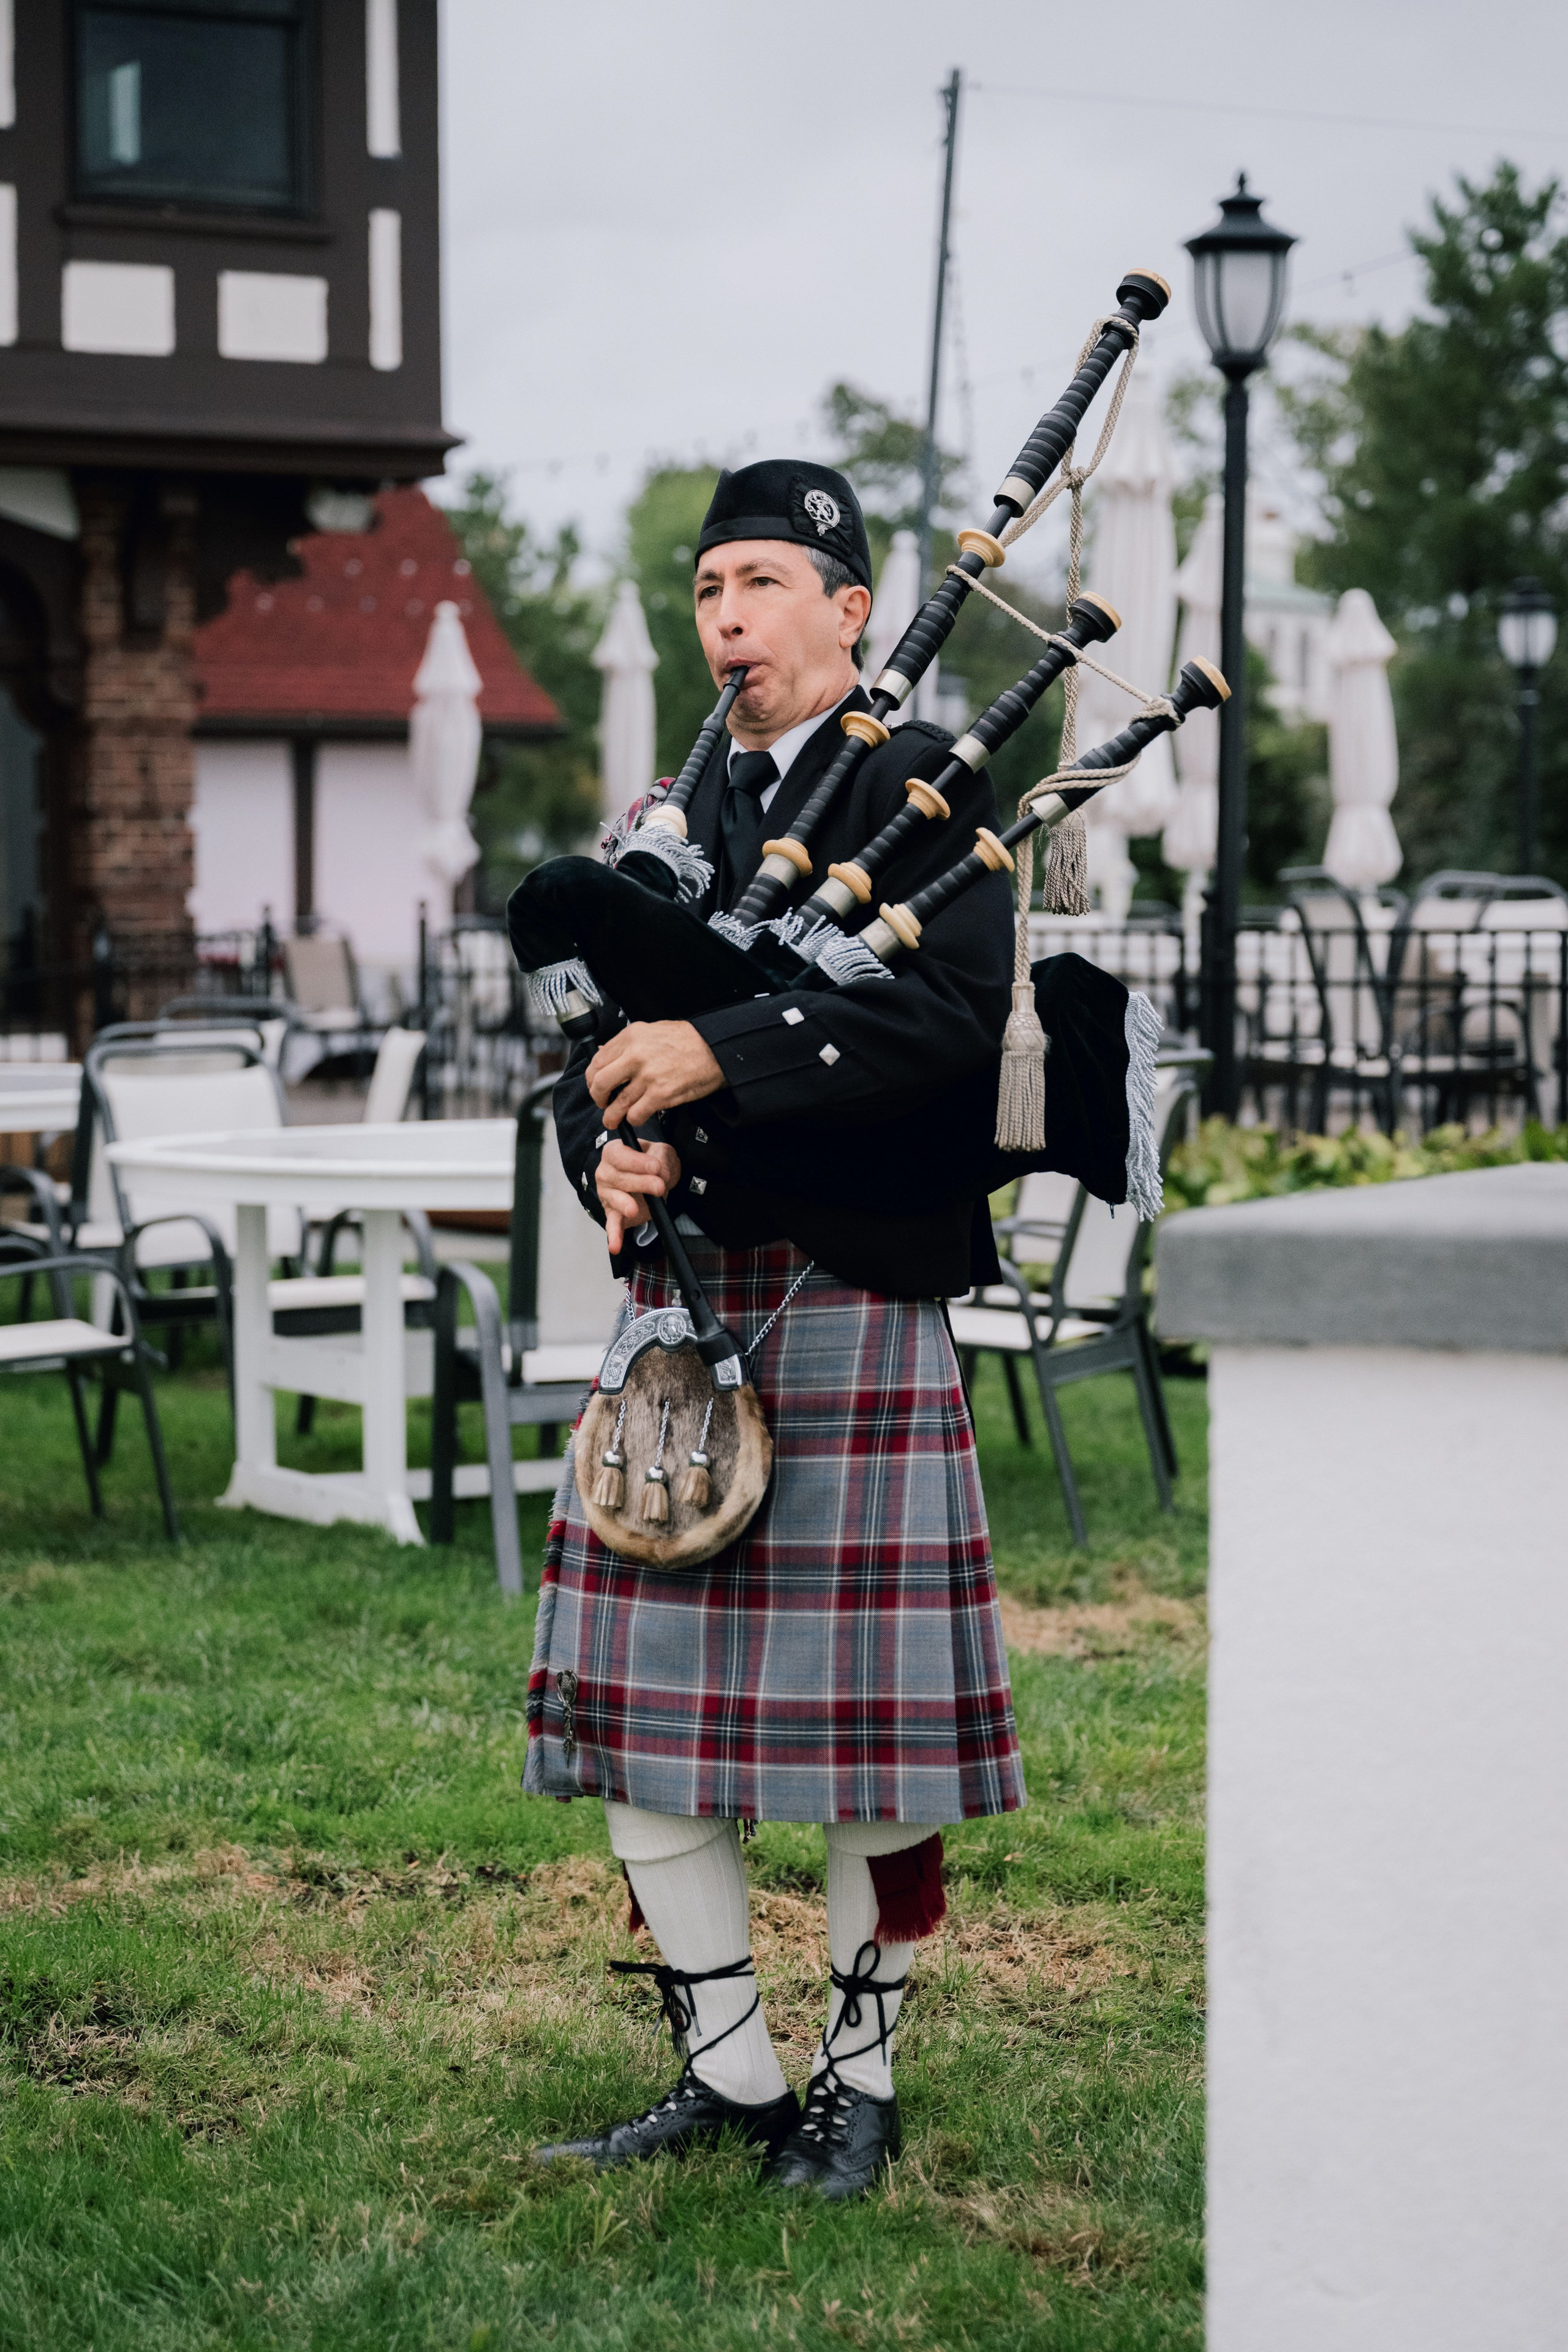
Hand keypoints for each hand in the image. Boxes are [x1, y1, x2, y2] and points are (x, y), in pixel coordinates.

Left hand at [586, 1020, 723, 1130]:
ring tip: (612, 1119)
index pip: (597, 1061)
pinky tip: (636, 1117)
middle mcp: (635, 1055)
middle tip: (602, 1103)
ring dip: (612, 1116)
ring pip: (617, 1103)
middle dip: (597, 1098)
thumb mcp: (652, 1031)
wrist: (714, 1050)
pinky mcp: (661, 1094)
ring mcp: (647, 1076)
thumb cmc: (687, 1040)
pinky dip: (633, 1119)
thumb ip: (628, 1043)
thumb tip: (605, 1053)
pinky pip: (636, 1114)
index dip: (592, 1079)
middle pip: (601, 1083)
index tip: (596, 1086)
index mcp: (631, 1037)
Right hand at [596, 1137, 681, 1256]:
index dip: (636, 1162)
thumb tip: (659, 1174)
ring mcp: (607, 1194)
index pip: (619, 1155)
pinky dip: (613, 1235)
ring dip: (625, 1204)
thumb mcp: (662, 1153)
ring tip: (634, 1209)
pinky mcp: (613, 1213)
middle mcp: (605, 1172)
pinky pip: (612, 1224)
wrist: (657, 1178)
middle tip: (659, 1186)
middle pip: (618, 1177)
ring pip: (615, 1199)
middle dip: (640, 1183)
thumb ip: (660, 1159)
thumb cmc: (655, 1161)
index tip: (655, 1167)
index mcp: (614, 1152)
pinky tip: (614, 1245)